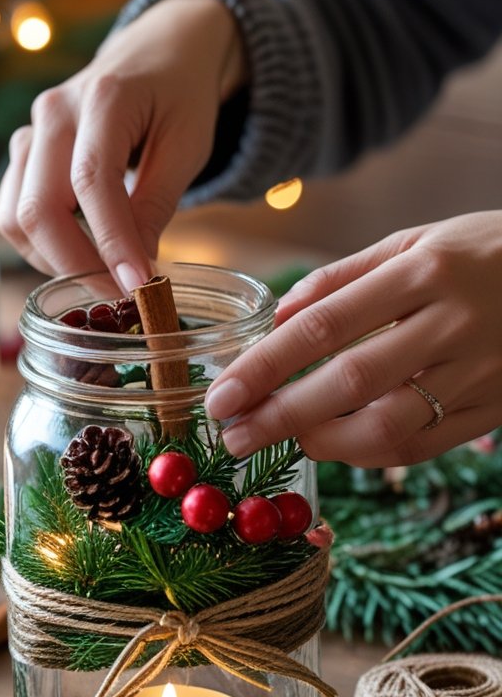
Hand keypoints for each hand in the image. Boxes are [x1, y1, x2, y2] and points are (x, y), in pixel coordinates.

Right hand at [0, 0, 246, 290]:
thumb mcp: (187, 145)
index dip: (111, 243)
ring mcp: (30, 130)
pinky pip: (14, 213)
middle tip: (120, 297)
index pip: (92, 183)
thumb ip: (157, 204)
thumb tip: (135, 273)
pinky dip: (42, 246)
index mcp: (104, 97)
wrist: (158, 49)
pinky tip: (80, 256)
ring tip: (102, 277)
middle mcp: (53, 111)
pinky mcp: (24, 151)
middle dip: (76, 265)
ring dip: (54, 261)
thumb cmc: (180, 94)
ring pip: (16, 217)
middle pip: (39, 207)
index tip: (138, 287)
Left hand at [204, 213, 501, 466]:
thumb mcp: (415, 242)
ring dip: (325, 442)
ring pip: (390, 424)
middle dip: (281, 415)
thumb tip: (277, 316)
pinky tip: (336, 447)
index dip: (266, 365)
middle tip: (234, 435)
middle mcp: (450, 323)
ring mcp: (478, 372)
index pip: (325, 324)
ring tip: (285, 440)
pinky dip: (372, 455)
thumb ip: (343, 279)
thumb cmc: (481, 251)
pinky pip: (424, 446)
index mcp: (423, 271)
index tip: (222, 393)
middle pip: (351, 381)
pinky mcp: (495, 408)